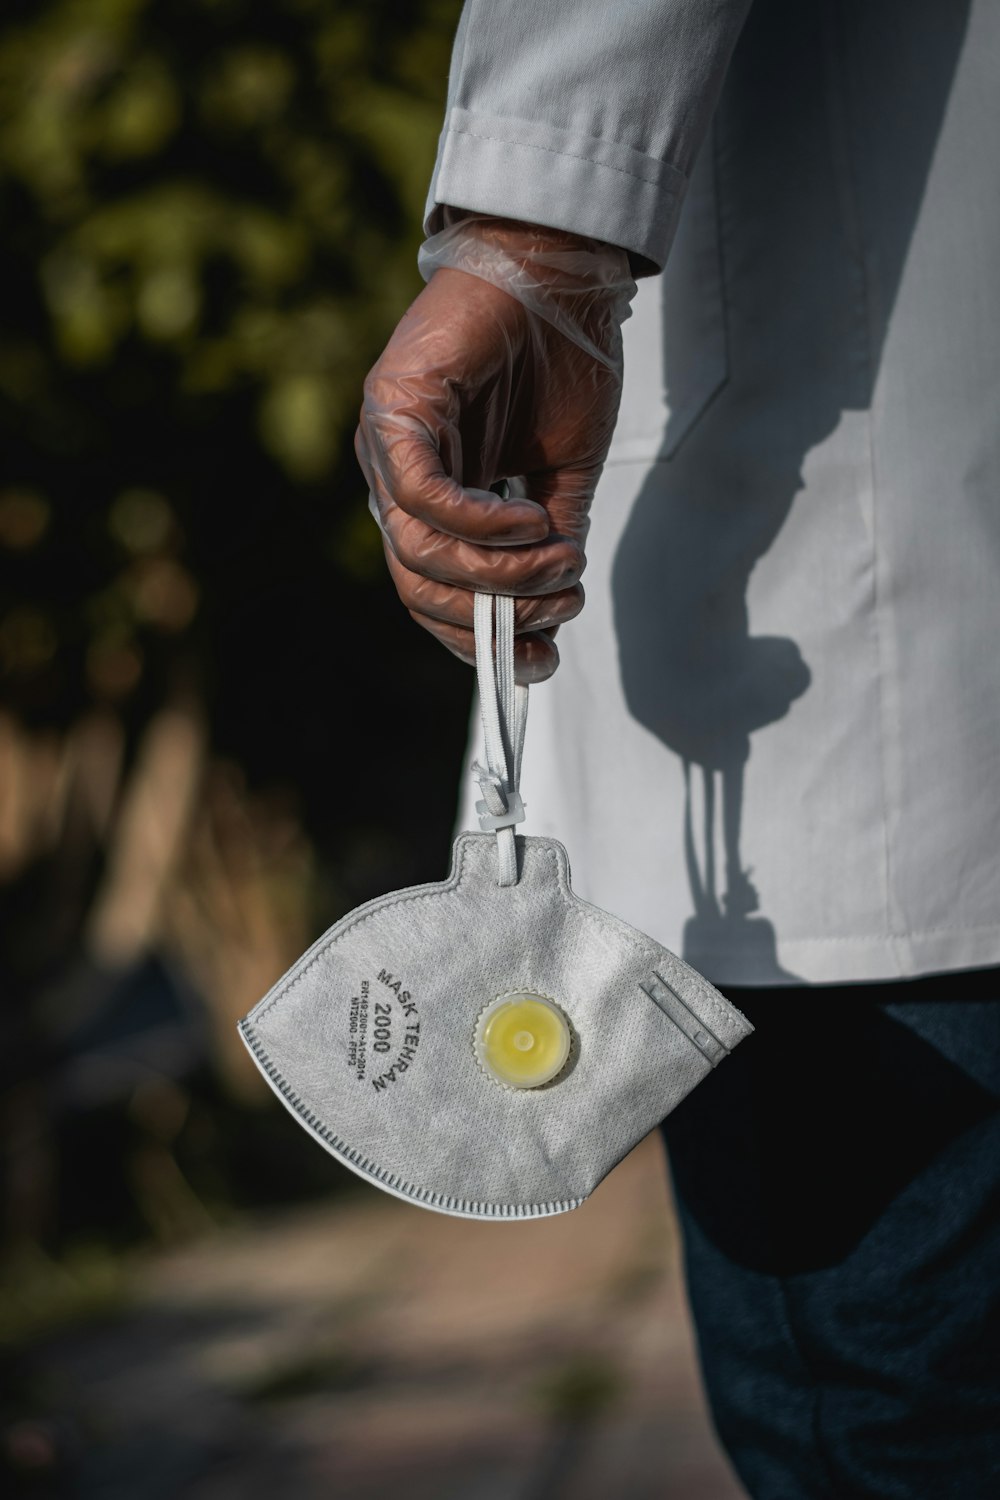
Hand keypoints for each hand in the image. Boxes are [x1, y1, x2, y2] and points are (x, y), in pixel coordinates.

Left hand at [355, 216, 634, 681]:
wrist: (561, 271)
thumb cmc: (562, 364)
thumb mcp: (565, 474)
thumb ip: (550, 540)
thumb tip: (554, 601)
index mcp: (431, 500)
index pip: (433, 595)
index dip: (482, 640)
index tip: (542, 660)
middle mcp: (397, 480)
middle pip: (420, 588)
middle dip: (494, 614)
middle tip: (559, 603)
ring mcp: (388, 446)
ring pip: (420, 552)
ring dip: (499, 572)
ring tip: (559, 556)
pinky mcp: (392, 408)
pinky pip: (423, 496)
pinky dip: (480, 523)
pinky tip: (531, 516)